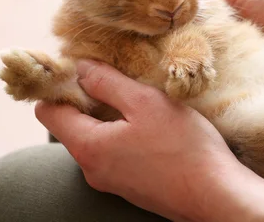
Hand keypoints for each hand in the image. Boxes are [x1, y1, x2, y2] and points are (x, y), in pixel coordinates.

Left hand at [34, 60, 246, 221]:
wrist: (216, 196)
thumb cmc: (183, 147)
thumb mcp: (144, 102)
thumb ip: (106, 82)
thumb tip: (79, 67)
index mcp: (88, 146)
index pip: (47, 111)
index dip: (60, 86)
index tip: (83, 69)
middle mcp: (91, 168)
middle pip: (71, 125)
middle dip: (88, 99)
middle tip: (116, 78)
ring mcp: (110, 180)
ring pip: (95, 138)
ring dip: (110, 116)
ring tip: (138, 100)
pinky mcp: (130, 185)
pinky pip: (114, 152)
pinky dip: (124, 133)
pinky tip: (151, 125)